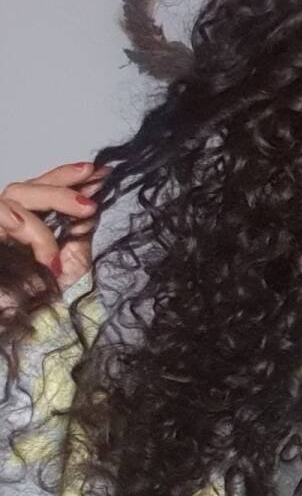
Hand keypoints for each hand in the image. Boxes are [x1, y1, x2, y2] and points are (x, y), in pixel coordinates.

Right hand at [0, 160, 112, 289]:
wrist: (33, 324)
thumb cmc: (50, 295)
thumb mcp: (73, 257)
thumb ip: (78, 227)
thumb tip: (93, 200)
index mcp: (26, 220)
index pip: (41, 187)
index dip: (67, 175)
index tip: (99, 171)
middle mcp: (6, 219)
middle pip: (26, 186)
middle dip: (63, 185)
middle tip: (94, 197)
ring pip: (16, 194)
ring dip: (54, 203)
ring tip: (84, 217)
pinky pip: (8, 216)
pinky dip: (34, 233)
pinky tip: (50, 257)